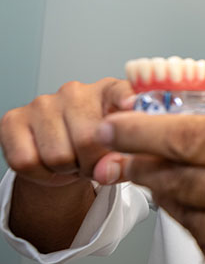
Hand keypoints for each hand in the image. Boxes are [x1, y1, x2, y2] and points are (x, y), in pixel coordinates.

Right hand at [0, 78, 134, 186]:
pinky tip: (49, 162)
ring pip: (57, 156)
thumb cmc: (97, 147)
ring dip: (67, 169)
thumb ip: (124, 158)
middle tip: (91, 162)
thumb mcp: (121, 151)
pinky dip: (41, 173)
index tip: (132, 104)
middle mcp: (76, 91)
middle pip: (88, 140)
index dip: (127, 98)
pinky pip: (26, 161)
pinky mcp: (13, 119)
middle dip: (93, 164)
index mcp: (109, 92)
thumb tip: (107, 168)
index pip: (120, 90)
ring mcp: (42, 103)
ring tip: (73, 160)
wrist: (65, 155)